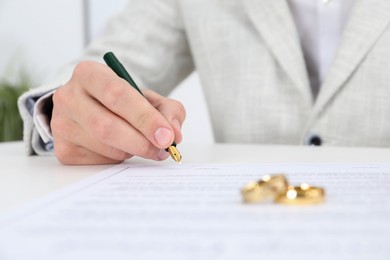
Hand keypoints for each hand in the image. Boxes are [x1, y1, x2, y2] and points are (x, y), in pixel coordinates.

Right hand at [51, 61, 185, 164]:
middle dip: (141, 141)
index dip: (145, 118)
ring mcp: (61, 124)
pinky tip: (121, 147)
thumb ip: (168, 110)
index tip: (167, 136)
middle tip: (163, 149)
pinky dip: (119, 159)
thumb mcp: (147, 97)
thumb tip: (174, 134)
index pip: (117, 95)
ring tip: (140, 142)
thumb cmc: (122, 102)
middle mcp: (68, 96)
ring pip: (106, 147)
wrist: (91, 109)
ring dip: (132, 150)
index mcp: (89, 73)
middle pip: (107, 126)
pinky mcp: (63, 149)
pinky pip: (99, 161)